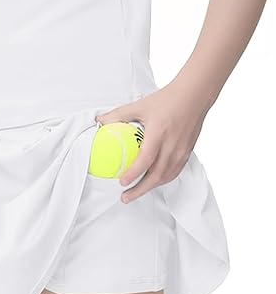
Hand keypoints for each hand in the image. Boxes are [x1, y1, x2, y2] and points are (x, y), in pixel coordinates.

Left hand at [95, 84, 205, 202]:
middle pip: (156, 176)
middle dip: (139, 190)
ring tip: (135, 192)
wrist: (194, 96)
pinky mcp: (187, 153)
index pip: (146, 159)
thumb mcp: (140, 105)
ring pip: (166, 177)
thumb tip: (101, 121)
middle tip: (125, 197)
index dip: (133, 173)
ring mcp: (181, 151)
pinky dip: (162, 180)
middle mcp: (172, 145)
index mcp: (159, 133)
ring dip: (150, 187)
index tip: (122, 182)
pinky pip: (174, 172)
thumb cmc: (168, 99)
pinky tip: (153, 181)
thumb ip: (119, 114)